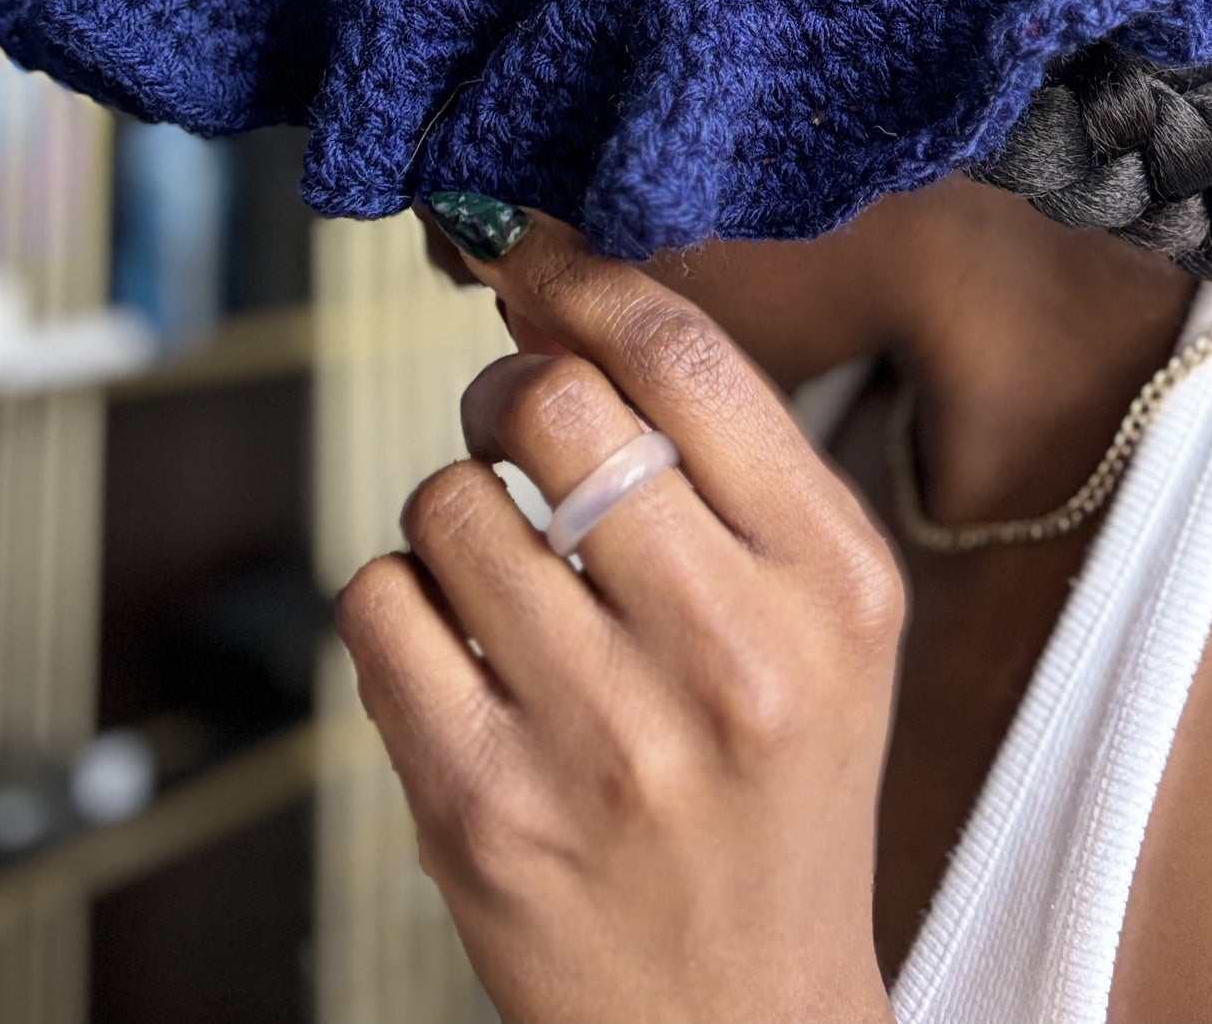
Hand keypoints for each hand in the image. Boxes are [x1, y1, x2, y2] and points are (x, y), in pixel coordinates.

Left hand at [334, 208, 903, 1023]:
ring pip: (448, 500)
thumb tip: (557, 284)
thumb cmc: (775, 783)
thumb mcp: (820, 611)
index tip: (533, 263)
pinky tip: (461, 653)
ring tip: (506, 576)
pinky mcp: (482, 812)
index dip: (582, 281)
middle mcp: (730, 658)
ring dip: (457, 510)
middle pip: (555, 404)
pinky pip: (378, 606)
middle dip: (510, 391)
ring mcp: (600, 742)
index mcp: (832, 586)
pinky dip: (400, 604)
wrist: (738, 1019)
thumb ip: (721, 449)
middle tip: (518, 425)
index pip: (683, 358)